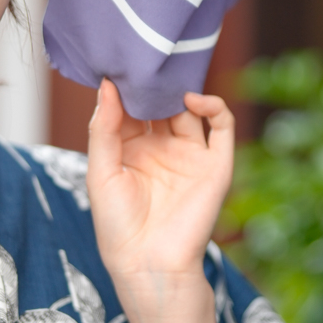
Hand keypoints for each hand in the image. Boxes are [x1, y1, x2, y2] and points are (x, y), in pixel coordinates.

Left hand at [85, 79, 234, 300]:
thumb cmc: (118, 225)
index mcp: (132, 149)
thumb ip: (104, 128)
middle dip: (154, 82)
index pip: (131, 106)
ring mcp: (190, 155)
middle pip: (162, 102)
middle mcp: (162, 148)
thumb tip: (107, 85)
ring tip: (167, 74)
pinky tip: (192, 99)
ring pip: (191, 108)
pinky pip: (222, 126)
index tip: (117, 62)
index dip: (125, 86)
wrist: (149, 264)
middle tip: (145, 57)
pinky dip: (213, 106)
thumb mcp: (101, 172)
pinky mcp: (215, 165)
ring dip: (180, 88)